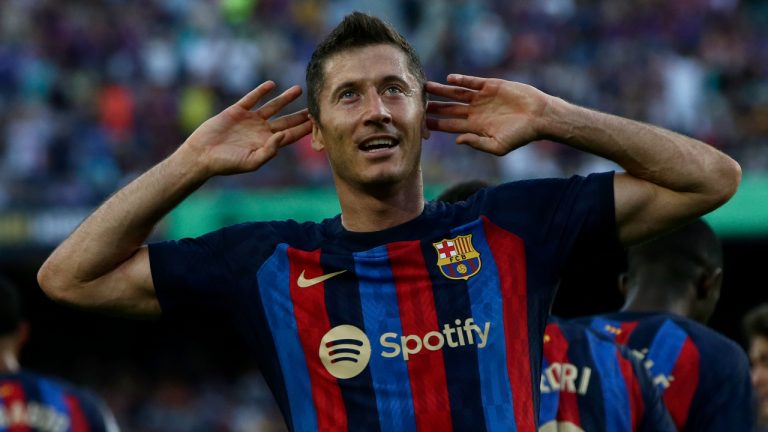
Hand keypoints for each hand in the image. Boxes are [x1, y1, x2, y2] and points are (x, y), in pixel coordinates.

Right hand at [182, 81, 311, 176]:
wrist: (202, 155)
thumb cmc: (227, 164)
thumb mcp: (251, 162)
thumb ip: (270, 150)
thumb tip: (284, 135)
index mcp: (267, 144)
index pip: (290, 136)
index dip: (304, 130)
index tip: (318, 122)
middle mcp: (261, 131)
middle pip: (286, 120)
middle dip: (300, 115)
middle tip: (315, 106)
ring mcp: (250, 120)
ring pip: (272, 106)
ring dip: (285, 98)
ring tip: (298, 89)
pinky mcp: (237, 111)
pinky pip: (251, 98)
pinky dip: (261, 91)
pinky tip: (271, 84)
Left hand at [426, 74, 551, 154]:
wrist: (540, 117)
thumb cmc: (521, 136)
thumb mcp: (498, 146)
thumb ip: (477, 143)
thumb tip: (457, 140)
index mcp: (475, 127)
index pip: (450, 125)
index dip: (435, 124)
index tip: (420, 124)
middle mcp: (475, 112)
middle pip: (449, 109)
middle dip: (433, 107)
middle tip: (415, 104)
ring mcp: (482, 98)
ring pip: (456, 93)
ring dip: (442, 91)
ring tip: (426, 87)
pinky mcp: (491, 85)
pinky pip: (472, 82)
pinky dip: (461, 80)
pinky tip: (449, 80)